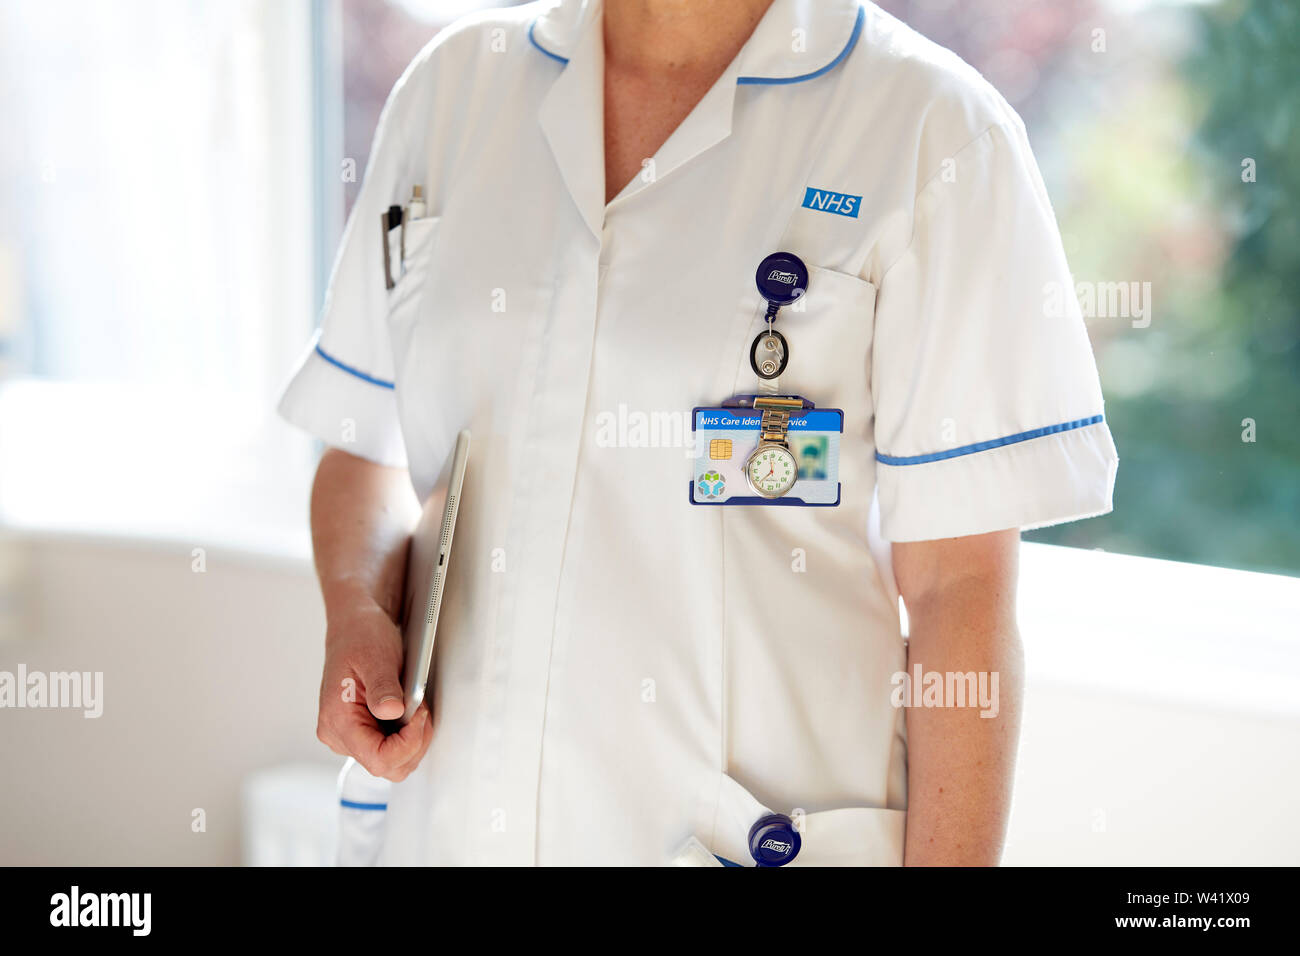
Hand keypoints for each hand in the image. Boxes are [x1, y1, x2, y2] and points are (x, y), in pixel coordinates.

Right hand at [316, 597, 432, 780]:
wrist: (355, 626)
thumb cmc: (361, 637)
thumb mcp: (376, 657)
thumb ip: (383, 688)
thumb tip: (391, 712)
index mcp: (337, 721)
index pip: (378, 758)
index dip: (408, 744)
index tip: (420, 714)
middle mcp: (338, 736)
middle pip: (387, 767)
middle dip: (414, 743)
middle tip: (422, 709)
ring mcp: (349, 736)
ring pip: (392, 762)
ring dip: (413, 740)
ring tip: (417, 707)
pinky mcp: (361, 732)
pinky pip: (390, 749)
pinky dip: (407, 736)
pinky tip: (410, 712)